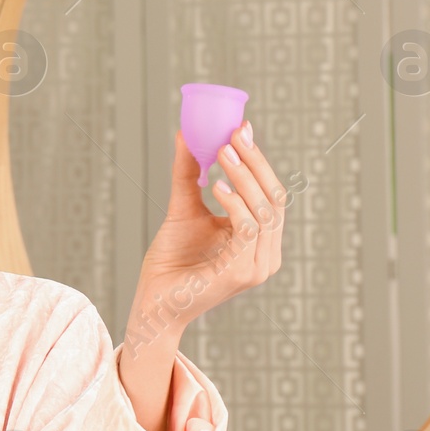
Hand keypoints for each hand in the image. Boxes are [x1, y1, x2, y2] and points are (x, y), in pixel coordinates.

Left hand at [135, 120, 285, 329]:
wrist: (154, 302)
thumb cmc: (171, 260)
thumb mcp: (184, 208)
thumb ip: (189, 174)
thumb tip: (186, 134)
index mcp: (261, 239)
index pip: (272, 193)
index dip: (259, 160)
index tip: (241, 128)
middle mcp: (266, 254)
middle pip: (275, 198)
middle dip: (255, 163)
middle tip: (233, 135)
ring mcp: (257, 267)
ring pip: (265, 211)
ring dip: (245, 177)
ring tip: (222, 153)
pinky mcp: (240, 274)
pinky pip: (248, 229)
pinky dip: (236, 204)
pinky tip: (218, 186)